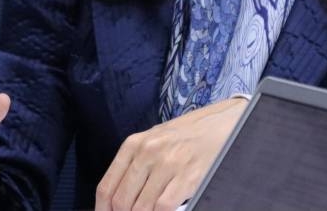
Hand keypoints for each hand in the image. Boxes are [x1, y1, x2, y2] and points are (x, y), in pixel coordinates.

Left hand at [95, 97, 247, 210]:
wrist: (223, 124)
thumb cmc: (188, 135)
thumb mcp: (154, 140)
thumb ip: (135, 165)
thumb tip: (118, 198)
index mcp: (134, 144)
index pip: (107, 186)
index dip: (103, 210)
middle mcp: (148, 152)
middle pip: (122, 201)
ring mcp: (168, 164)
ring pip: (141, 208)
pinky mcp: (187, 176)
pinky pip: (163, 208)